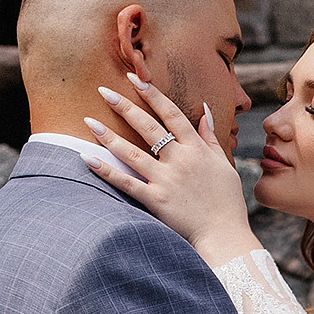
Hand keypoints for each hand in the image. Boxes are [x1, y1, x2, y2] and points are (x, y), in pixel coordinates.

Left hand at [82, 75, 255, 263]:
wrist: (225, 235)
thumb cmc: (227, 202)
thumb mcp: (224, 165)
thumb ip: (210, 137)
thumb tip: (205, 110)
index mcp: (197, 149)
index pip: (172, 114)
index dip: (152, 95)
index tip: (135, 78)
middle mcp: (180, 160)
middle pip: (148, 127)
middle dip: (125, 107)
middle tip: (103, 91)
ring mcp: (166, 180)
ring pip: (132, 153)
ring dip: (109, 136)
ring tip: (88, 122)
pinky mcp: (156, 200)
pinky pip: (126, 183)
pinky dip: (105, 171)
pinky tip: (86, 158)